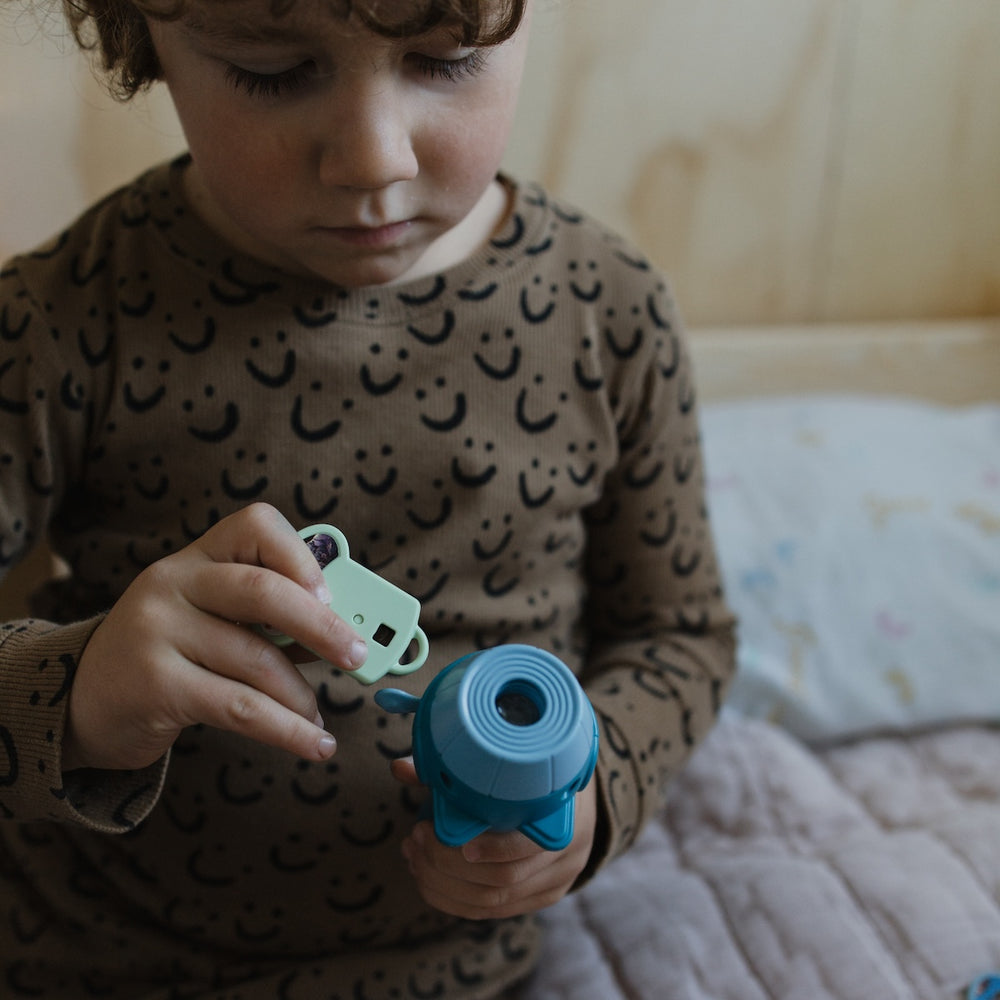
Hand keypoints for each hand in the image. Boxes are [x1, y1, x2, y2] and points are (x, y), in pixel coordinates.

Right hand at [63, 503, 367, 771]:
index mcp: (196, 558)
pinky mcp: (156, 685)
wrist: (79, 700)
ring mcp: (158, 632)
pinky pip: (241, 708)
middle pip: (263, 592)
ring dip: (303, 697)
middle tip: (358, 656)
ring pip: (257, 661)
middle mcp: (172, 584)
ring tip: (319, 718)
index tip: (331, 595)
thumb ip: (265, 617)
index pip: (254, 526)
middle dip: (323, 627)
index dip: (300, 557)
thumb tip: (344, 633)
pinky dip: (288, 730)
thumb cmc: (168, 654)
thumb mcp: (208, 617)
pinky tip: (313, 743)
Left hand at [391, 757, 597, 919]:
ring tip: (413, 856)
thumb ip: (456, 766)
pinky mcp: (540, 899)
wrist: (578, 794)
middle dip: (448, 864)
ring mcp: (555, 884)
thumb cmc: (538, 773)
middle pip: (502, 880)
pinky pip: (491, 912)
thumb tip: (400, 768)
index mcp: (566, 818)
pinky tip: (428, 878)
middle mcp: (567, 858)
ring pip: (492, 902)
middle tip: (414, 839)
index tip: (449, 836)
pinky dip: (454, 899)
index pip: (528, 846)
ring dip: (443, 884)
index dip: (490, 848)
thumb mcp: (511, 763)